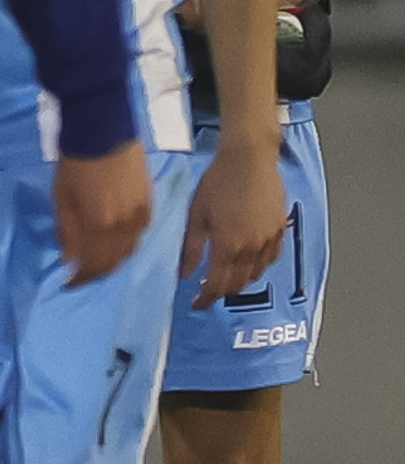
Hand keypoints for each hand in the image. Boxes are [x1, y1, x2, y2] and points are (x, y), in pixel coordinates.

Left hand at [51, 141, 152, 287]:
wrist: (103, 132)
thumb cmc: (74, 164)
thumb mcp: (61, 199)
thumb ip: (66, 232)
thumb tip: (69, 260)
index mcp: (99, 225)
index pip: (92, 266)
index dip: (80, 280)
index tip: (67, 284)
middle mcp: (124, 225)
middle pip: (113, 263)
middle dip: (95, 273)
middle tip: (80, 275)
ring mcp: (140, 215)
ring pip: (129, 251)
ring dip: (111, 260)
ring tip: (95, 261)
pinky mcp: (149, 203)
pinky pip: (138, 234)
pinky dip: (125, 244)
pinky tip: (112, 242)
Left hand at [183, 135, 289, 305]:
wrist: (249, 159)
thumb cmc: (218, 182)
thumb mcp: (195, 215)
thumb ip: (190, 248)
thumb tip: (184, 274)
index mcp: (228, 245)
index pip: (217, 285)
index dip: (206, 299)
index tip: (196, 304)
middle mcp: (252, 247)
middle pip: (238, 284)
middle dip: (222, 292)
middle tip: (207, 291)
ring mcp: (270, 239)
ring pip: (256, 274)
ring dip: (240, 280)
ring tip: (224, 276)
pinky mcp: (280, 229)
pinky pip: (271, 258)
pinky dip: (258, 266)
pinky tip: (247, 261)